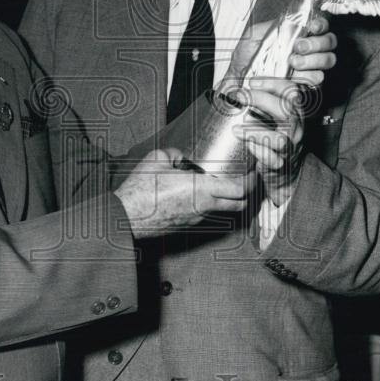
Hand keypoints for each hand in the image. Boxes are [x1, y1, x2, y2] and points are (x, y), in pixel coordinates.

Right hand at [114, 148, 254, 238]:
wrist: (126, 216)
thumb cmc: (140, 190)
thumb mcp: (157, 158)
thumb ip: (175, 154)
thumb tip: (180, 156)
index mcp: (202, 189)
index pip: (240, 188)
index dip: (251, 179)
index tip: (253, 170)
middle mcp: (204, 207)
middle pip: (240, 204)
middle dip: (247, 192)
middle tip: (244, 179)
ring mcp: (197, 219)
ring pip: (224, 212)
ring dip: (228, 200)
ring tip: (222, 186)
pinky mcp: (188, 226)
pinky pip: (207, 216)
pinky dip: (210, 206)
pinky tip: (199, 196)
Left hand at [228, 16, 336, 85]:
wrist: (237, 77)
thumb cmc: (246, 57)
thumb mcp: (256, 34)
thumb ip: (274, 25)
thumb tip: (290, 19)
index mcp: (299, 35)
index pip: (321, 26)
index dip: (321, 25)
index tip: (312, 26)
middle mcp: (308, 51)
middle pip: (329, 43)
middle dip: (316, 43)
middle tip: (298, 47)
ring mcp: (309, 67)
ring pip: (327, 61)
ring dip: (311, 61)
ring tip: (292, 62)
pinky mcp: (306, 84)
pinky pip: (316, 81)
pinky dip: (304, 77)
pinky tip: (291, 76)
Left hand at [233, 78, 304, 205]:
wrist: (286, 173)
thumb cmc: (275, 140)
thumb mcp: (274, 117)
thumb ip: (263, 102)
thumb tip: (241, 86)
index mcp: (295, 114)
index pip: (292, 92)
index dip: (273, 84)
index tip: (252, 82)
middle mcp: (296, 130)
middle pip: (287, 111)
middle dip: (261, 100)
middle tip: (240, 96)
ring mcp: (289, 148)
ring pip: (279, 139)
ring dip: (255, 131)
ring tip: (237, 128)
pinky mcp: (279, 165)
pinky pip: (270, 159)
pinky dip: (257, 151)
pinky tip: (247, 145)